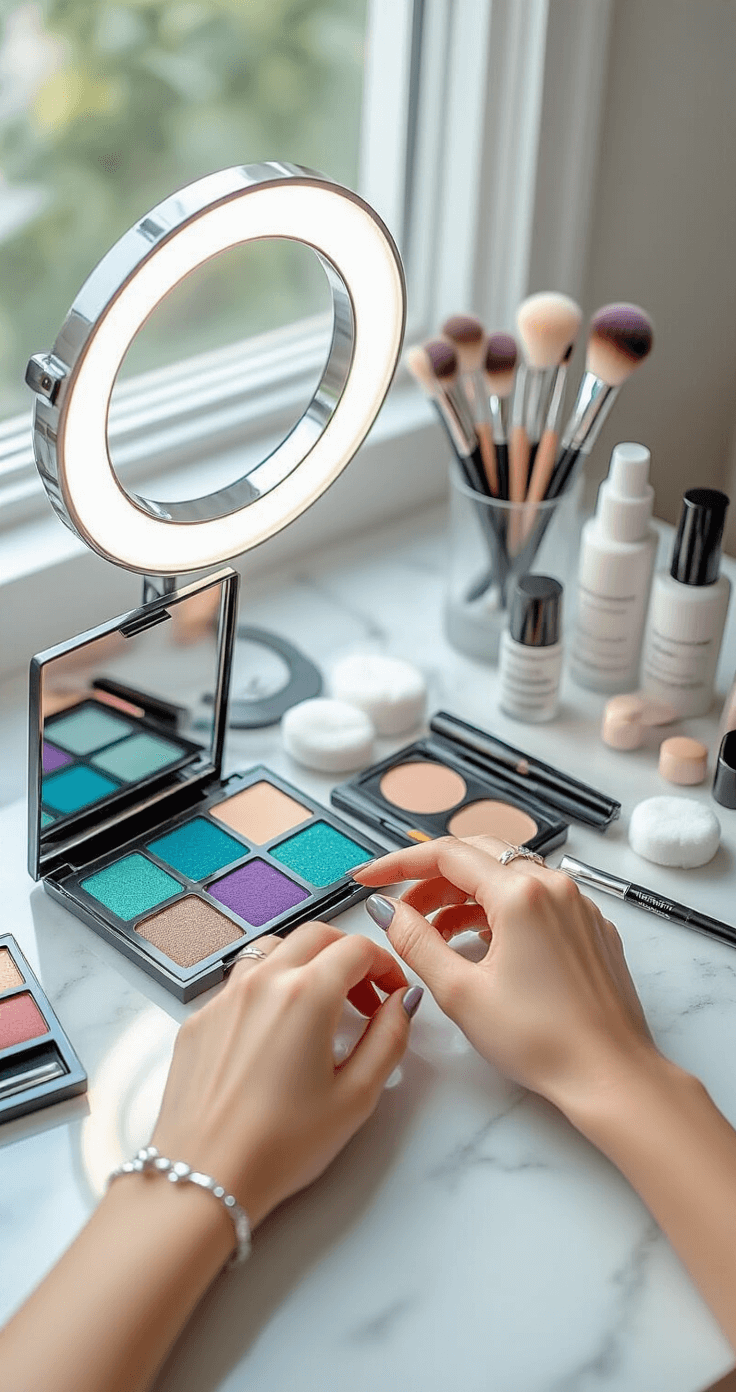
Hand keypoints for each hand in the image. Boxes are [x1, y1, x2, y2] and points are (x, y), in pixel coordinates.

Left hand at [151, 923, 419, 1229]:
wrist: (203, 1176)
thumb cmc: (281, 1145)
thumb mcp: (356, 1096)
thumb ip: (389, 1038)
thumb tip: (402, 1002)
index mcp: (306, 994)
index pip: (356, 948)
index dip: (385, 965)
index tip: (393, 992)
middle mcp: (262, 981)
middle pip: (315, 935)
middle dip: (348, 955)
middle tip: (364, 996)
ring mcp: (224, 997)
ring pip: (273, 950)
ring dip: (305, 964)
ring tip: (319, 1009)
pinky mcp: (199, 1019)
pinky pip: (239, 983)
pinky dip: (267, 990)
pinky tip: (275, 1034)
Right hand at [355, 837, 656, 1118]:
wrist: (611, 1075)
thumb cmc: (540, 1040)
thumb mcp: (461, 992)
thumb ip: (416, 942)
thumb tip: (386, 909)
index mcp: (520, 893)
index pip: (447, 854)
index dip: (399, 863)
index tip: (369, 878)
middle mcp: (554, 886)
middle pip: (478, 857)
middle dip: (431, 879)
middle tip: (400, 909)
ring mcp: (578, 904)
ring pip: (508, 877)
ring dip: (465, 897)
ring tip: (435, 935)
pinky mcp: (591, 927)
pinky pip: (537, 899)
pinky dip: (500, 910)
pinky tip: (483, 945)